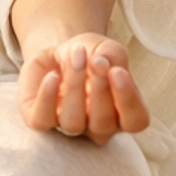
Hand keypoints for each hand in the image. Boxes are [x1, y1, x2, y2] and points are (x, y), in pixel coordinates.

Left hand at [18, 34, 148, 142]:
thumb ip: (114, 56)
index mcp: (122, 114)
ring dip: (75, 87)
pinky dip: (46, 98)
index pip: (135, 122)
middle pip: (103, 124)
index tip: (117, 71)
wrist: (57, 52)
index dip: (127, 100)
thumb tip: (103, 63)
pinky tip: (52, 75)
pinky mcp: (41, 120)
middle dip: (99, 89)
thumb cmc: (90, 56)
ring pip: (72, 123)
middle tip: (95, 61)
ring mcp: (68, 126)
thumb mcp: (107, 48)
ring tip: (76, 58)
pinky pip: (42, 120)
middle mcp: (97, 127)